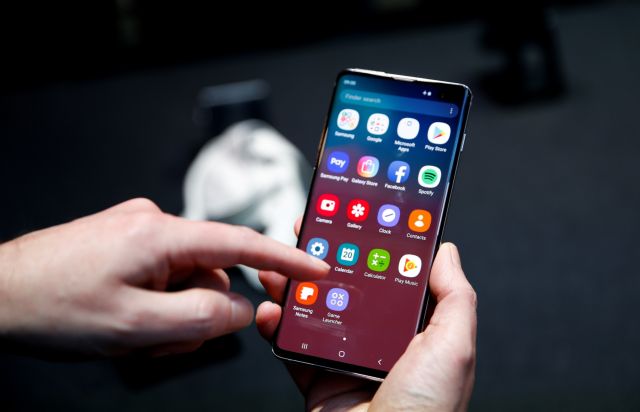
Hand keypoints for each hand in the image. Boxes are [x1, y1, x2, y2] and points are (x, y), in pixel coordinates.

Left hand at [0, 198, 329, 356]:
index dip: (283, 257)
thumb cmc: (50, 304)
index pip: (240, 242)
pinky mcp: (126, 244)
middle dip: (197, 312)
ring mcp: (137, 233)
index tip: (316, 268)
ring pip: (185, 281)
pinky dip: (156, 306)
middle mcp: (153, 225)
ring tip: (131, 336)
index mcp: (160, 235)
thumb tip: (241, 307)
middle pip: (209, 273)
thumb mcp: (134, 326)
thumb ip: (201, 318)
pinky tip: (125, 323)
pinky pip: (163, 277)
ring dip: (171, 315)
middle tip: (162, 341)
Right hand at [256, 218, 476, 410]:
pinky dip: (277, 326)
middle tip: (307, 234)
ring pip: (315, 311)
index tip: (356, 217)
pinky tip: (271, 310)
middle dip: (325, 259)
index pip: (391, 275)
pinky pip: (293, 345)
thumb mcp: (453, 347)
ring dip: (294, 286)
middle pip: (348, 288)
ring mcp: (346, 358)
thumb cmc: (426, 411)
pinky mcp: (317, 378)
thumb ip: (454, 297)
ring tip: (280, 265)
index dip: (373, 245)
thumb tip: (446, 250)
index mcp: (414, 330)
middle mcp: (380, 340)